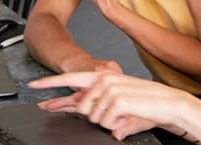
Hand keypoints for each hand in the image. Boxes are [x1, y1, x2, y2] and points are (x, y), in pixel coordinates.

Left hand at [29, 72, 184, 132]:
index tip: (33, 85)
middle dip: (93, 116)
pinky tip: (127, 115)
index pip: (71, 80)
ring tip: (125, 113)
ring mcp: (109, 88)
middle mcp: (104, 79)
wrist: (166, 102)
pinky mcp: (116, 99)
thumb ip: (96, 107)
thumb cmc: (145, 103)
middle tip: (114, 113)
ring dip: (108, 121)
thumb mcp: (118, 106)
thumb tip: (79, 110)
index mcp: (103, 77)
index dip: (50, 83)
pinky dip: (116, 123)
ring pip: (92, 117)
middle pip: (80, 107)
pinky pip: (105, 121)